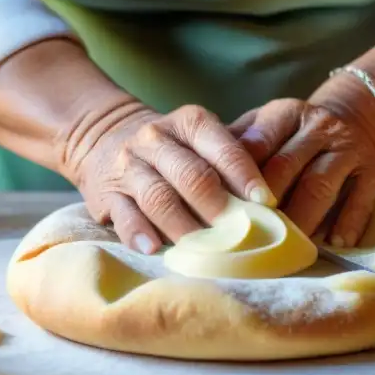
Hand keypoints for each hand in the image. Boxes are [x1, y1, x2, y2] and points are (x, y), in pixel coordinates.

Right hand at [61, 102, 273, 253]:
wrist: (105, 138)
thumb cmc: (174, 150)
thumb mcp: (200, 140)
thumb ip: (230, 163)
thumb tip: (270, 204)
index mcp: (190, 123)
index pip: (223, 148)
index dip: (245, 175)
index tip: (266, 202)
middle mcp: (157, 139)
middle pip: (192, 176)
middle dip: (218, 207)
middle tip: (239, 235)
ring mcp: (129, 166)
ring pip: (158, 197)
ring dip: (184, 227)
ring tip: (205, 252)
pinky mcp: (106, 194)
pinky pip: (124, 216)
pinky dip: (140, 234)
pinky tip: (155, 249)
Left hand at [229, 82, 374, 246]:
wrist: (360, 116)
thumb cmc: (296, 134)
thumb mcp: (267, 125)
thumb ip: (236, 147)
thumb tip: (196, 181)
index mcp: (284, 114)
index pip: (256, 144)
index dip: (238, 177)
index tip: (220, 209)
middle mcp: (317, 127)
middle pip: (286, 166)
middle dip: (265, 204)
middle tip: (245, 238)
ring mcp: (346, 149)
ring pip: (320, 185)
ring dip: (301, 218)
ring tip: (284, 248)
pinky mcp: (372, 171)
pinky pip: (360, 199)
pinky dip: (347, 222)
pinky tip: (333, 243)